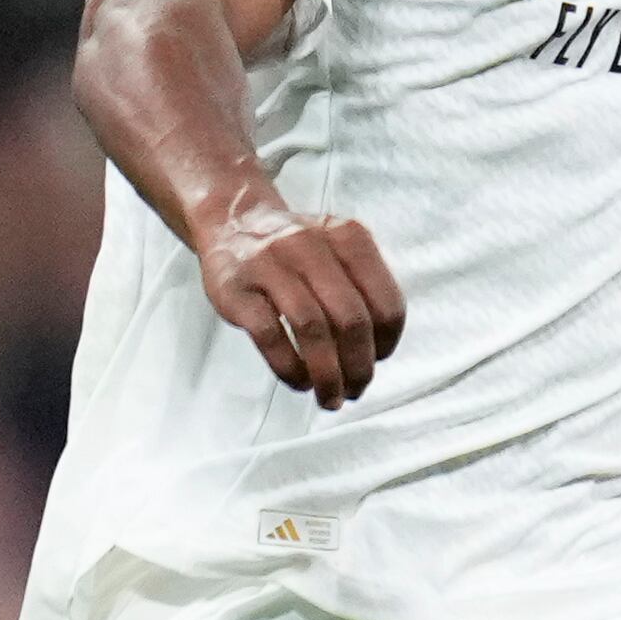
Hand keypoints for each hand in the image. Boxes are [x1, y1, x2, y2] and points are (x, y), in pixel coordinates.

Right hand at [200, 196, 404, 408]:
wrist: (233, 222)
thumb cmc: (296, 252)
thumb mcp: (338, 252)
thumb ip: (363, 292)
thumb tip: (375, 356)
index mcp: (348, 237)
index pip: (387, 303)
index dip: (387, 343)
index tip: (377, 361)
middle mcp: (312, 245)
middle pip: (351, 320)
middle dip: (359, 367)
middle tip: (355, 391)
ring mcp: (271, 265)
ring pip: (312, 329)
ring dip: (327, 375)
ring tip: (329, 397)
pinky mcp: (237, 289)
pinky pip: (270, 336)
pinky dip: (290, 368)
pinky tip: (299, 382)